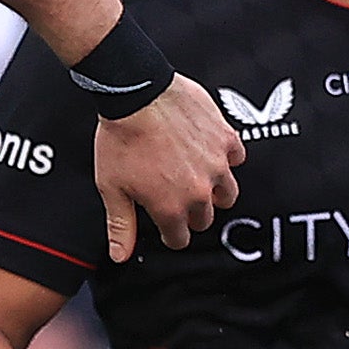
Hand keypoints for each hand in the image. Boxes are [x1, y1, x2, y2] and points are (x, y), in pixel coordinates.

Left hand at [93, 74, 243, 258]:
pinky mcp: (226, 138)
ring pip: (228, 193)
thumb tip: (119, 255)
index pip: (180, 238)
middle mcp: (199, 191)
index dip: (170, 233)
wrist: (135, 93)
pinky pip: (237, 157)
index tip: (165, 223)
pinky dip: (226, 158)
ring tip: (198, 180)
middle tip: (177, 197)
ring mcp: (216, 165)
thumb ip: (120, 225)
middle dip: (191, 214)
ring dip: (215, 192)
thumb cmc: (121, 138)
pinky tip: (209, 152)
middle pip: (205, 218)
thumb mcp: (112, 186)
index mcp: (170, 207)